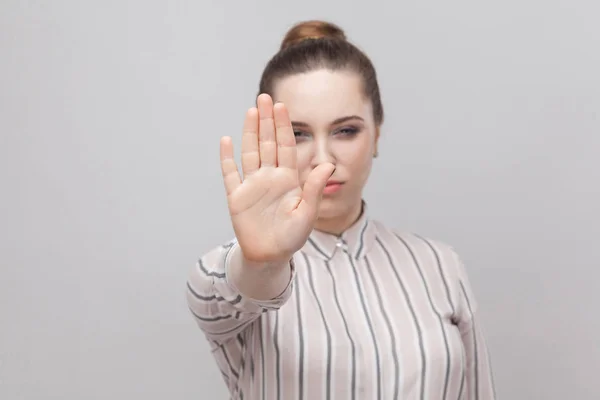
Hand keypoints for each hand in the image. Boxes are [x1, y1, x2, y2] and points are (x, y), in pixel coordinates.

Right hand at [220, 94, 334, 265]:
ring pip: (250, 152)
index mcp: (288, 179)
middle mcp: (270, 177)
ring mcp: (252, 185)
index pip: (286, 146)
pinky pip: (230, 174)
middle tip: (264, 97)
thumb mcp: (307, 213)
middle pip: (267, 143)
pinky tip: (226, 140)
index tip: (282, 106)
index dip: (284, 126)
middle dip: (266, 120)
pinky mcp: (237, 197)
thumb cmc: (292, 236)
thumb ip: (314, 188)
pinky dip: (227, 158)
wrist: (270, 256)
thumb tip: (328, 165)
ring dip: (249, 132)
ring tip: (250, 111)